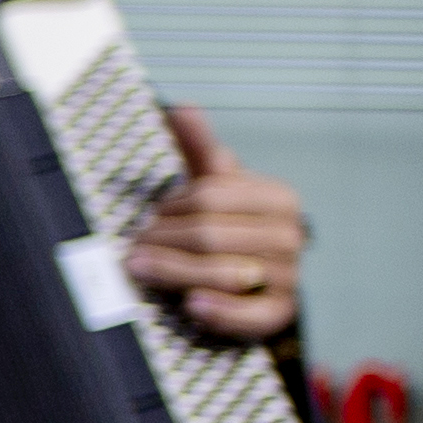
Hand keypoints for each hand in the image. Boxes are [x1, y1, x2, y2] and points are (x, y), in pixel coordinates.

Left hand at [129, 107, 303, 343]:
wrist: (259, 278)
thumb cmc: (229, 225)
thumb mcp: (216, 187)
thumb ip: (199, 150)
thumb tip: (181, 107)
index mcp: (279, 198)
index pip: (211, 195)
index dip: (170, 205)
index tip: (149, 214)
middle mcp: (291, 236)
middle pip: (210, 234)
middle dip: (162, 240)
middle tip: (131, 245)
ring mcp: (289, 276)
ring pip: (221, 271)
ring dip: (172, 272)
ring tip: (138, 267)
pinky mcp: (280, 313)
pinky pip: (250, 315)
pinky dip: (219, 311)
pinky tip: (191, 304)